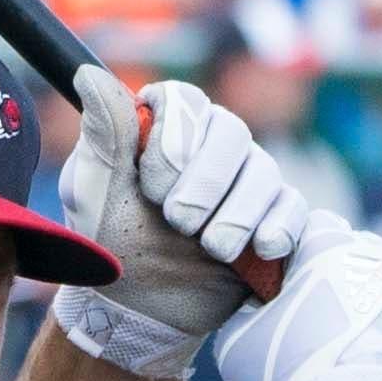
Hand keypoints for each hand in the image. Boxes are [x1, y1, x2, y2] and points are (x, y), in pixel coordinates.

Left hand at [51, 66, 309, 379]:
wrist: (139, 309)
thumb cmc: (109, 243)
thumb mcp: (93, 191)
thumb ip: (102, 134)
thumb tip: (87, 71)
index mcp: (166, 128)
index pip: (185, 101)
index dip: (174, 140)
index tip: (151, 186)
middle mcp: (211, 146)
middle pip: (232, 132)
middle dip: (207, 181)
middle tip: (180, 222)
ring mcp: (247, 181)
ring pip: (265, 172)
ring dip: (236, 213)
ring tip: (211, 248)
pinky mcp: (274, 220)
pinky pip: (294, 208)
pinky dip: (280, 227)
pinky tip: (262, 248)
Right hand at [214, 212, 381, 380]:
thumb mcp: (238, 346)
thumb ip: (244, 311)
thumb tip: (254, 306)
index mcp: (328, 245)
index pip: (310, 228)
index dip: (295, 259)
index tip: (286, 294)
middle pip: (356, 259)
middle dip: (340, 286)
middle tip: (321, 334)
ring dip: (376, 317)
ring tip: (357, 363)